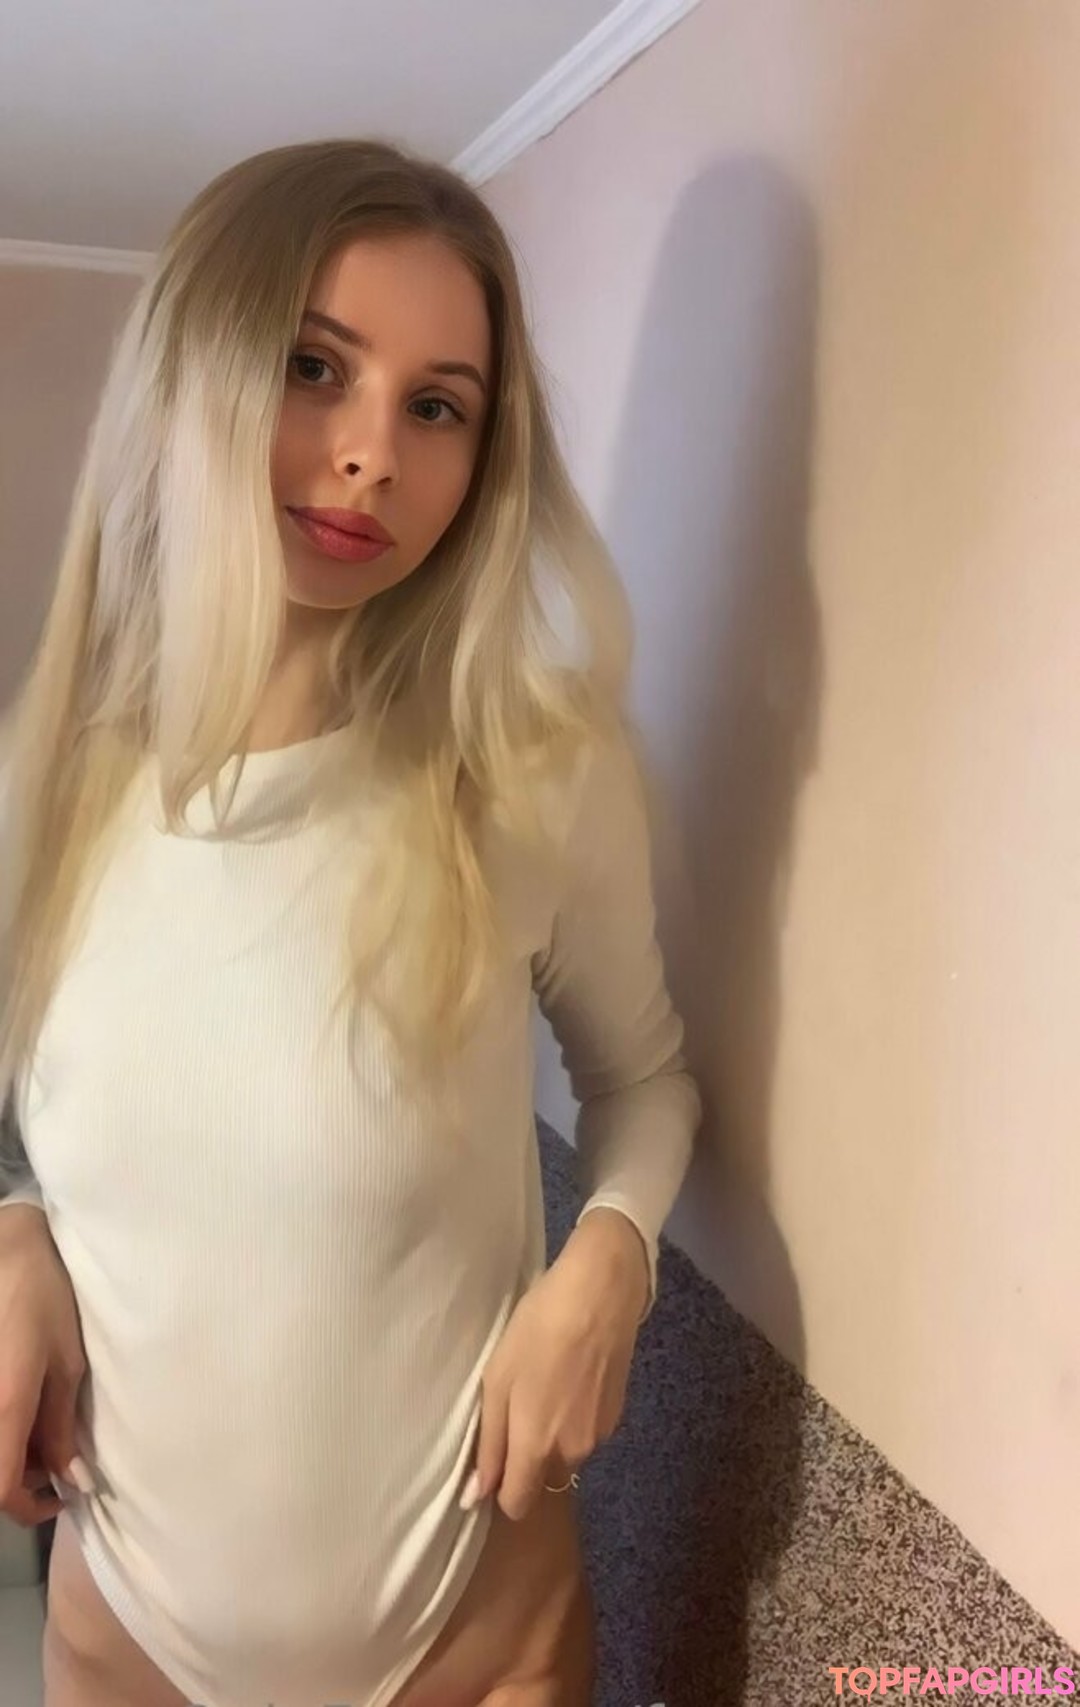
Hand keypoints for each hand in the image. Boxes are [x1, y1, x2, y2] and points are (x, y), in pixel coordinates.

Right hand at [0, 1207, 87, 1526]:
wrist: (6, 1253)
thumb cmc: (45, 1300)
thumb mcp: (67, 1363)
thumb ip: (61, 1424)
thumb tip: (70, 1478)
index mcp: (4, 1408)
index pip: (2, 1488)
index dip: (29, 1508)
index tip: (60, 1499)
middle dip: (23, 1478)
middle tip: (58, 1456)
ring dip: (12, 1452)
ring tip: (43, 1423)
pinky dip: (4, 1429)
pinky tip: (22, 1407)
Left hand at [463, 1211, 646, 1521]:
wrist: (600, 1293)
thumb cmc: (537, 1331)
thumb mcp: (497, 1382)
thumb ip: (489, 1444)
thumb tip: (476, 1498)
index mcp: (538, 1448)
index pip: (517, 1504)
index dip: (499, 1489)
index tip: (492, 1458)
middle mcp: (573, 1453)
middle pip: (541, 1478)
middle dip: (526, 1456)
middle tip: (517, 1404)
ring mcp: (600, 1435)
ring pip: (565, 1454)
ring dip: (552, 1435)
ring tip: (545, 1383)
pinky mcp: (617, 1414)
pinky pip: (585, 1432)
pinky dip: (574, 1416)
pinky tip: (570, 1376)